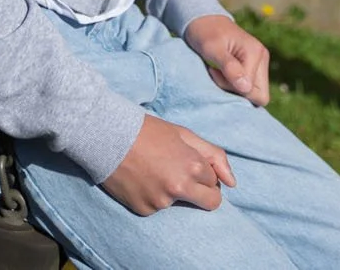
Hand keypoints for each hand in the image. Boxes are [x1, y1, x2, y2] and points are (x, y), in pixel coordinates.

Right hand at [101, 113, 233, 214]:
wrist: (105, 135)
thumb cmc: (146, 130)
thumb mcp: (183, 134)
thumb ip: (214, 155)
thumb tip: (234, 183)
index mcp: (194, 167)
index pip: (214, 183)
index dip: (203, 173)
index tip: (186, 163)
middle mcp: (181, 188)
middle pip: (210, 204)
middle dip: (203, 193)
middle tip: (182, 177)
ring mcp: (162, 201)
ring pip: (180, 204)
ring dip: (172, 191)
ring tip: (152, 170)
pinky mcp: (145, 209)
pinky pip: (156, 207)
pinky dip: (152, 196)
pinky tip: (140, 179)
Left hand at [184, 14, 270, 105]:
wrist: (202, 18)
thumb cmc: (204, 32)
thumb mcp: (211, 49)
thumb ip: (229, 67)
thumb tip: (246, 88)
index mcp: (255, 53)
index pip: (251, 90)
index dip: (230, 87)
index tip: (213, 71)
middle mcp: (262, 57)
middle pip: (259, 94)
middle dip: (236, 91)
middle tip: (217, 74)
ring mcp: (259, 62)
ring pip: (254, 92)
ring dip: (234, 88)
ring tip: (219, 71)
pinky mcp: (253, 65)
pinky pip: (250, 86)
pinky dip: (235, 84)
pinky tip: (223, 72)